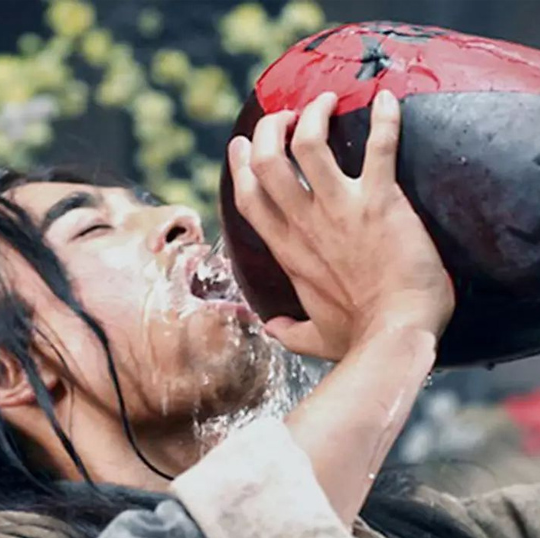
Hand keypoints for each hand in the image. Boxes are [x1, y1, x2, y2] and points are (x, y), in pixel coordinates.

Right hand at [228, 90, 454, 359]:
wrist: (398, 334)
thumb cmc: (360, 336)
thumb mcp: (316, 337)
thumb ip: (290, 332)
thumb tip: (272, 329)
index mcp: (287, 250)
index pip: (249, 197)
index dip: (240, 165)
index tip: (242, 144)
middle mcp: (305, 223)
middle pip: (268, 161)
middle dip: (271, 130)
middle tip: (288, 117)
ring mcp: (340, 210)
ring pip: (308, 144)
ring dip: (314, 116)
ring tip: (326, 101)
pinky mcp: (380, 202)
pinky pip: (378, 147)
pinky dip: (384, 119)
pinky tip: (385, 99)